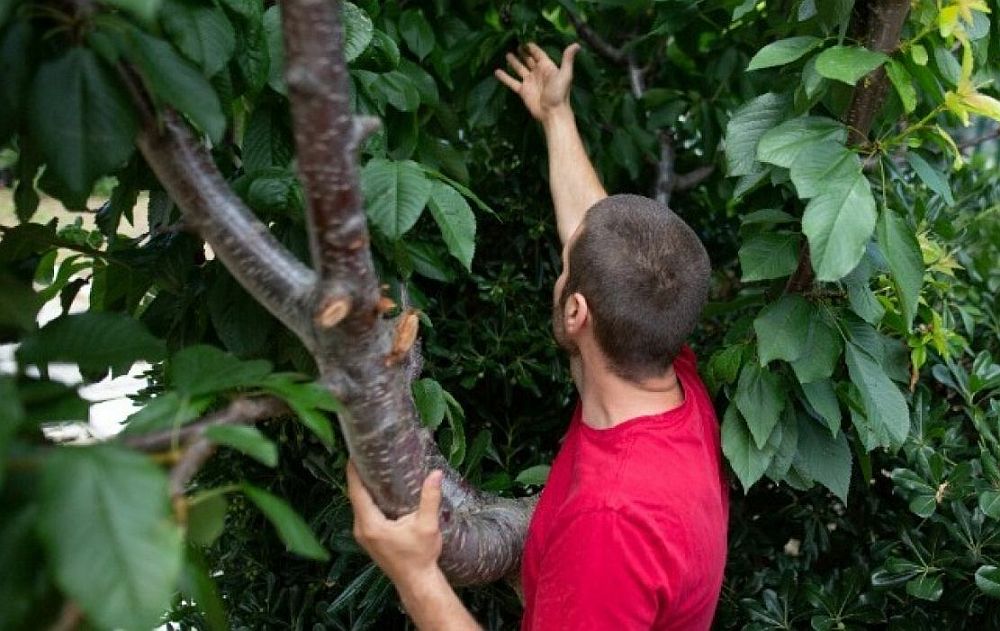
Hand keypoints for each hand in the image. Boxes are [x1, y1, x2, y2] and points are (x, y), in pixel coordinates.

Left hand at [347, 461, 444, 586]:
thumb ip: (430, 498)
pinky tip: (378, 492)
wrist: (417, 582)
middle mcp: (362, 530)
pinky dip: (367, 500)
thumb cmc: (421, 557)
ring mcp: (363, 536)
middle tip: (366, 455)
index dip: (353, 472)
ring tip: (372, 468)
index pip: (356, 492)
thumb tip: (435, 474)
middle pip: (355, 497)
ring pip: (358, 506)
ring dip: (363, 489)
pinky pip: (363, 514)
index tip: (354, 454)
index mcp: (371, 524)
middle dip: (359, 476)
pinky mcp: (369, 539)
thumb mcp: (427, 525)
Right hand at [495, 42, 580, 122]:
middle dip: (522, 52)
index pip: (538, 54)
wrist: (552, 112)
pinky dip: (505, 77)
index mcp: (547, 67)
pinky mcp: (523, 91)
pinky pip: (512, 82)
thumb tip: (576, 44)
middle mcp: (538, 73)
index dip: (532, 47)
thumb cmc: (559, 93)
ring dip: (514, 62)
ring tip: (507, 54)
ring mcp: (529, 82)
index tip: (525, 40)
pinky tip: (497, 71)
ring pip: (520, 69)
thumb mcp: (565, 74)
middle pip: (528, 60)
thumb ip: (567, 58)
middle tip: (515, 44)